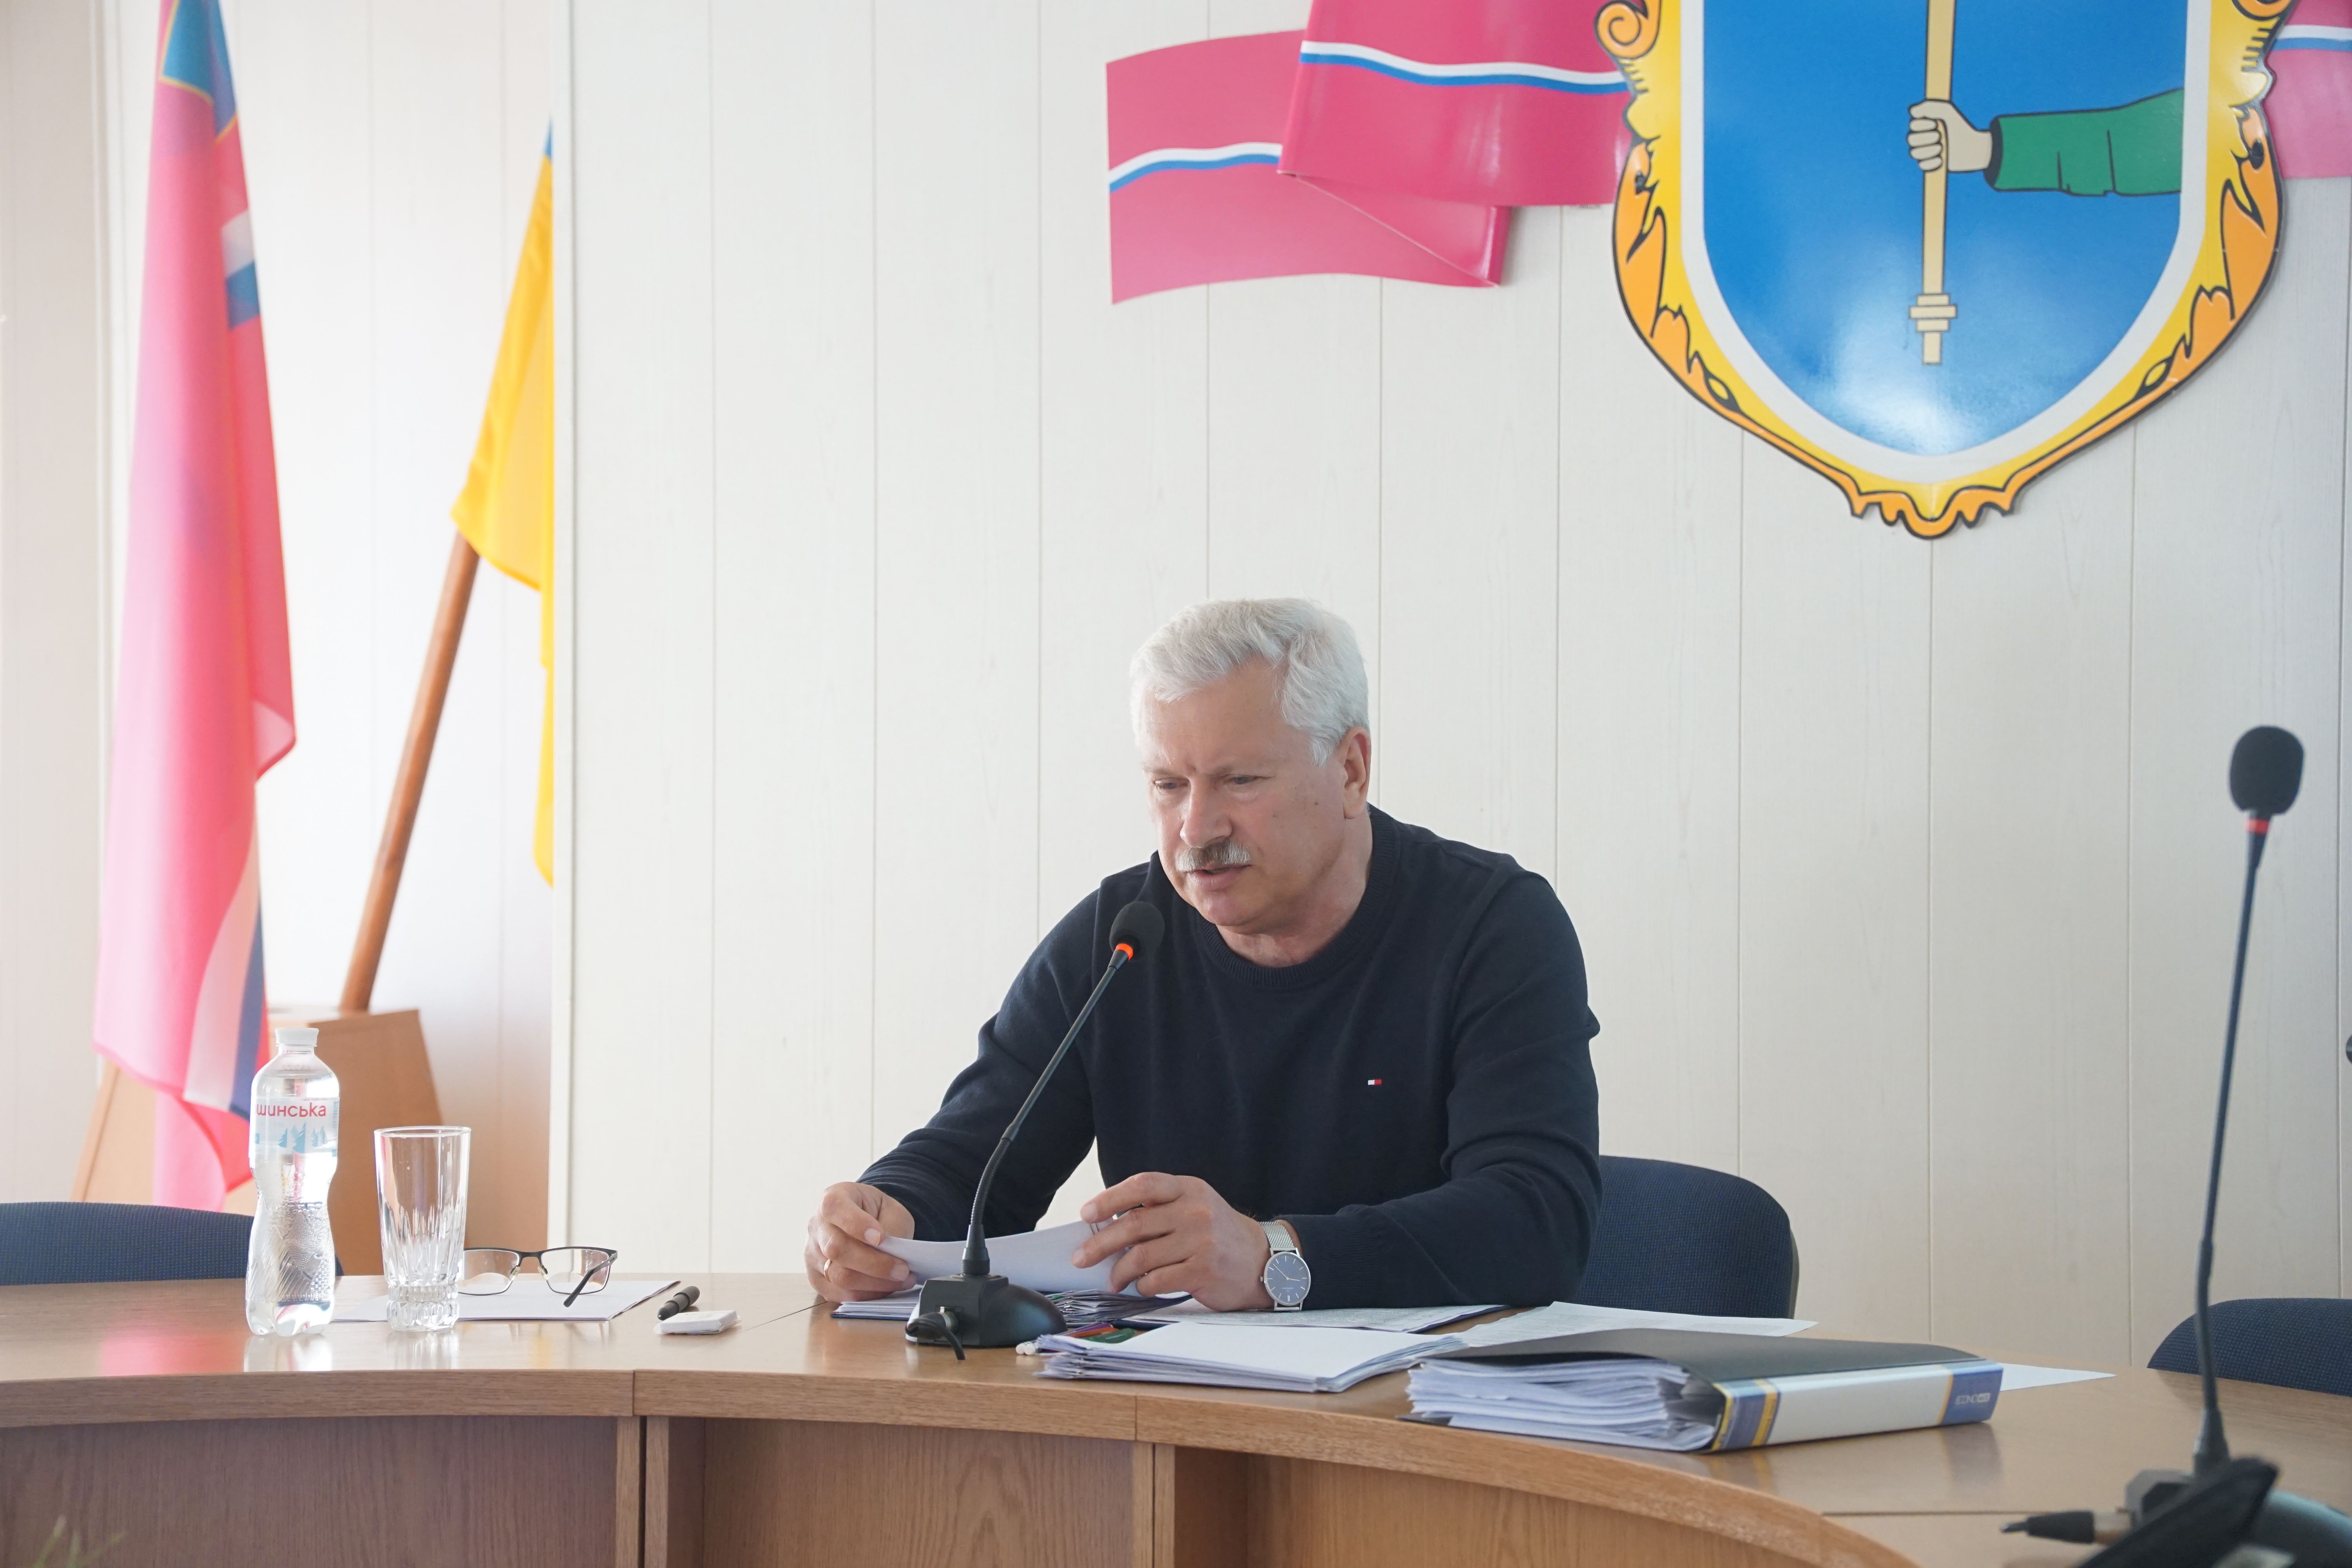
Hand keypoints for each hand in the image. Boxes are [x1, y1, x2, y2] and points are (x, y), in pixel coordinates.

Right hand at [803, 1182, 915, 1300]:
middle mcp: (816, 1226)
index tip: (881, 1238)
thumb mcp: (891, 1209)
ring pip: (837, 1276)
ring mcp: (812, 1254)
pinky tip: (884, 1289)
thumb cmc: (877, 1214)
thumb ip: (891, 1228)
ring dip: (874, 1284)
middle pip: (837, 1249)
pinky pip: (838, 1293)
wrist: (865, 1222)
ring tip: (901, 1281)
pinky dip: (865, 1295)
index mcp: (832, 1199)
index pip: (835, 1208)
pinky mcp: (816, 1278)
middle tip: (902, 1270)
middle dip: (874, 1264)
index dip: (857, 1224)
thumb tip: (894, 1257)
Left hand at [1072, 1173, 1274, 1309]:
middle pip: (1135, 1224)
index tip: (1086, 1213)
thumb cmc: (1217, 1234)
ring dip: (1119, 1271)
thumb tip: (1107, 1225)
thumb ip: (1158, 1211)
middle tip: (1081, 1257)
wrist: (1262, 1260)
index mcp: (1188, 1189)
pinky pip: (1158, 1280)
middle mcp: (1195, 1211)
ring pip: (1142, 1256)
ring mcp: (1201, 1241)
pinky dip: (1142, 1286)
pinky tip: (1140, 1287)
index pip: (1143, 1185)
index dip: (1110, 1198)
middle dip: (1101, 1243)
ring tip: (1113, 1280)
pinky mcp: (1204, 1270)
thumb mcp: (1194, 1208)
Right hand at [1908, 100, 1991, 173]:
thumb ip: (1930, 106)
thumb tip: (1913, 111)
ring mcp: (1924, 152)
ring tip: (1942, 148)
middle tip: (1939, 136)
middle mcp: (1922, 139)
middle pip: (1911, 139)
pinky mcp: (1929, 165)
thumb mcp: (1947, 111)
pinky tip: (1942, 159)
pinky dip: (1931, 162)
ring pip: (1914, 153)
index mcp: (1925, 125)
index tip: (1935, 123)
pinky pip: (1922, 165)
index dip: (1921, 124)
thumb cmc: (1960, 127)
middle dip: (1925, 137)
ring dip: (1928, 150)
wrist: (1972, 147)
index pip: (1913, 124)